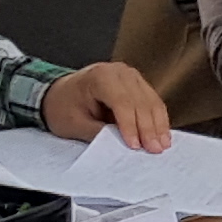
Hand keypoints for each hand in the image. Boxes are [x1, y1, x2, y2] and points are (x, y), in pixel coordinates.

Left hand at [44, 60, 173, 149]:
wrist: (59, 92)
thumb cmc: (64, 107)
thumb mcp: (75, 124)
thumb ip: (99, 133)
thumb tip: (122, 145)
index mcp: (99, 77)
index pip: (122, 102)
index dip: (130, 125)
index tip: (135, 146)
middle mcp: (119, 71)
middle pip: (140, 101)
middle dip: (149, 128)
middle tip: (155, 150)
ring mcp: (130, 75)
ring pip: (151, 101)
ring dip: (158, 124)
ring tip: (163, 145)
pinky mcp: (137, 83)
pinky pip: (152, 101)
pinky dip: (158, 119)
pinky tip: (162, 135)